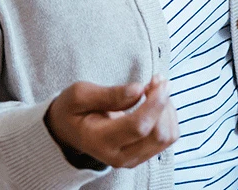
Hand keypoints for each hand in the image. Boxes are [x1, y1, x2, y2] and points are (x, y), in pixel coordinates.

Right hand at [45, 75, 177, 168]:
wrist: (69, 131)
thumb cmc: (73, 109)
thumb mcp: (80, 95)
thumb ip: (109, 94)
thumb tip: (139, 90)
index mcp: (99, 141)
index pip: (138, 127)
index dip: (154, 103)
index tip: (158, 80)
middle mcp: (119, 157)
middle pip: (158, 134)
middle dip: (163, 103)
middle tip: (155, 79)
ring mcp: (133, 159)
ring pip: (167, 136)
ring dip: (168, 108)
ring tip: (154, 88)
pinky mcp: (143, 154)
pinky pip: (168, 136)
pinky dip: (168, 115)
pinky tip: (155, 101)